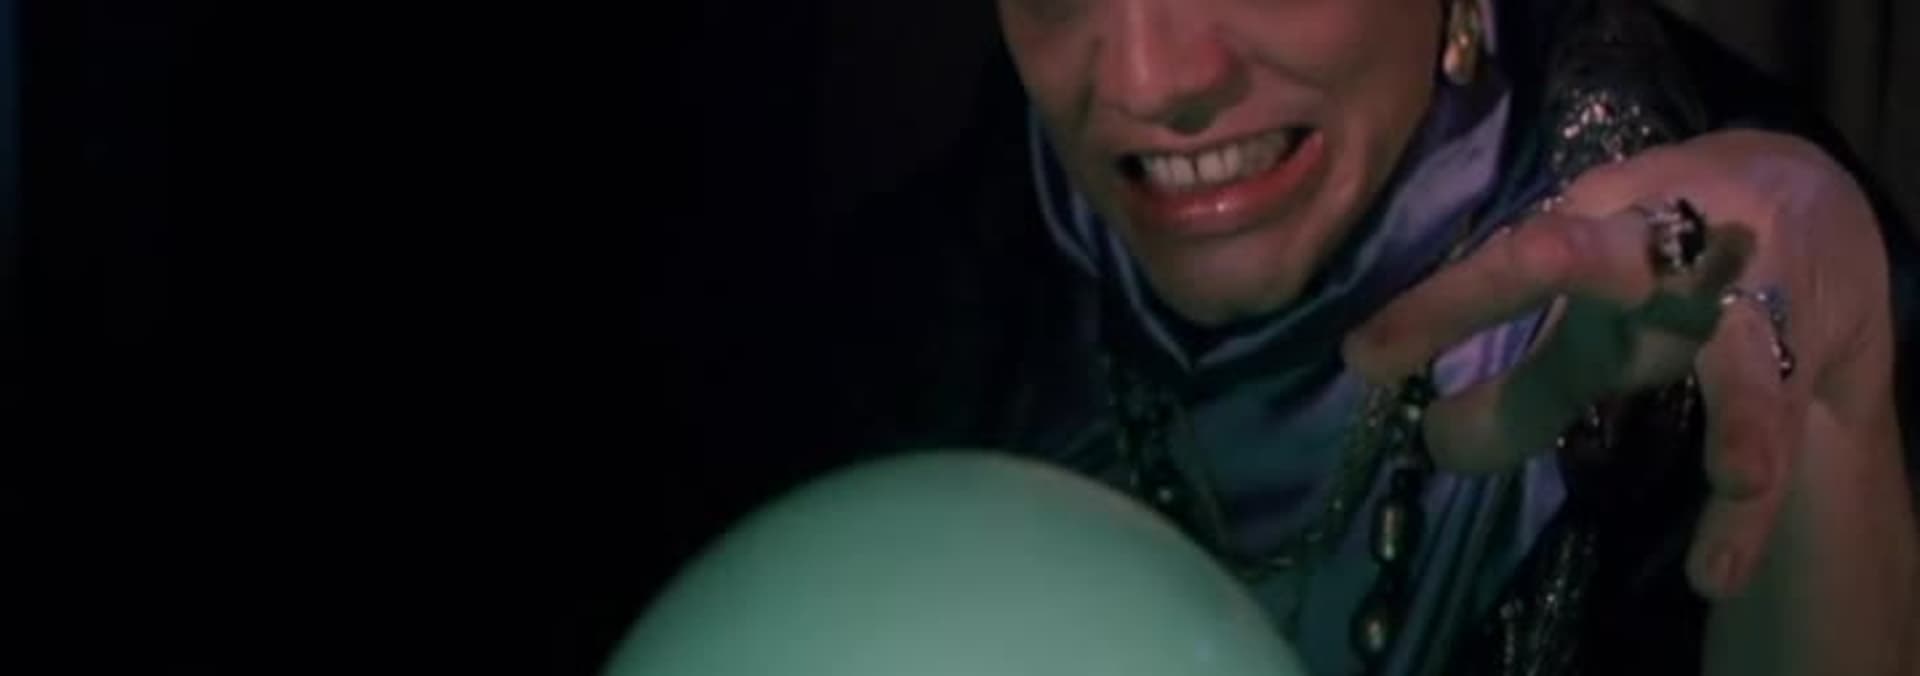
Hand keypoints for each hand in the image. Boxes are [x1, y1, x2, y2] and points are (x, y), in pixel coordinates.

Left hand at [1343, 130, 1917, 673]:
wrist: (1813, 203)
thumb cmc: (1665, 264)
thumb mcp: (1592, 320)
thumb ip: (1523, 384)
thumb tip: (1434, 442)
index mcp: (1593, 223)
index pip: (1506, 260)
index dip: (1439, 306)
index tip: (1365, 357)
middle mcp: (1664, 246)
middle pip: (1610, 255)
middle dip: (1570, 257)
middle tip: (1533, 261)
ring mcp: (1745, 297)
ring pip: (1733, 352)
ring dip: (1732, 413)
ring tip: (1735, 476)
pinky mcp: (1801, 354)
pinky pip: (1777, 430)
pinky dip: (1748, 508)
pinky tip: (1716, 570)